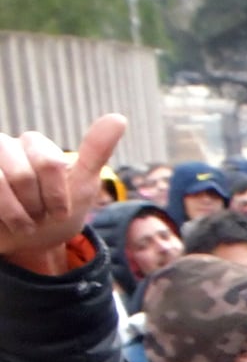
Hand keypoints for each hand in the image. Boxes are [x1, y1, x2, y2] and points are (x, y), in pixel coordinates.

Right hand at [0, 115, 124, 275]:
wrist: (29, 244)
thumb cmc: (56, 213)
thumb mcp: (82, 186)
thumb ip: (95, 152)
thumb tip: (119, 117)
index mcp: (34, 144)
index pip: (50, 165)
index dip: (58, 197)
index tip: (60, 211)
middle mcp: (4, 146)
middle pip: (23, 176)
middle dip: (36, 207)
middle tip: (38, 215)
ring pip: (0, 183)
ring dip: (17, 215)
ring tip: (23, 222)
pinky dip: (1, 216)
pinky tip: (4, 221)